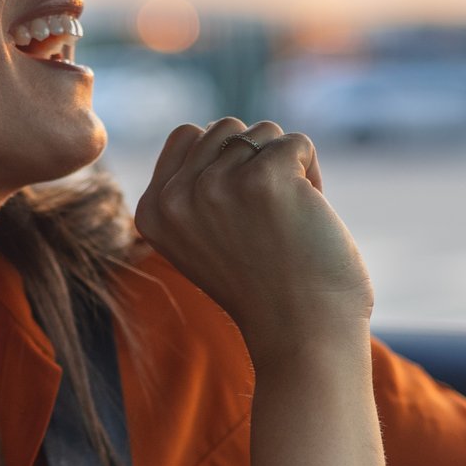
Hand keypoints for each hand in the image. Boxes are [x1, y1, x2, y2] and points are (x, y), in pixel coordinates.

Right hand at [133, 117, 372, 359]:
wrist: (302, 336)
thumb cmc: (265, 289)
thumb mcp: (202, 239)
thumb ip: (192, 191)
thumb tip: (207, 130)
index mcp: (152, 211)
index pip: (187, 137)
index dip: (227, 164)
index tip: (242, 216)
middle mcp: (175, 197)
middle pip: (225, 129)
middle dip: (257, 162)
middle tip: (270, 220)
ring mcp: (217, 186)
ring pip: (262, 132)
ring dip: (287, 169)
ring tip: (289, 220)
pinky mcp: (264, 179)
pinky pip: (297, 143)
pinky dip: (314, 175)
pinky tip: (309, 216)